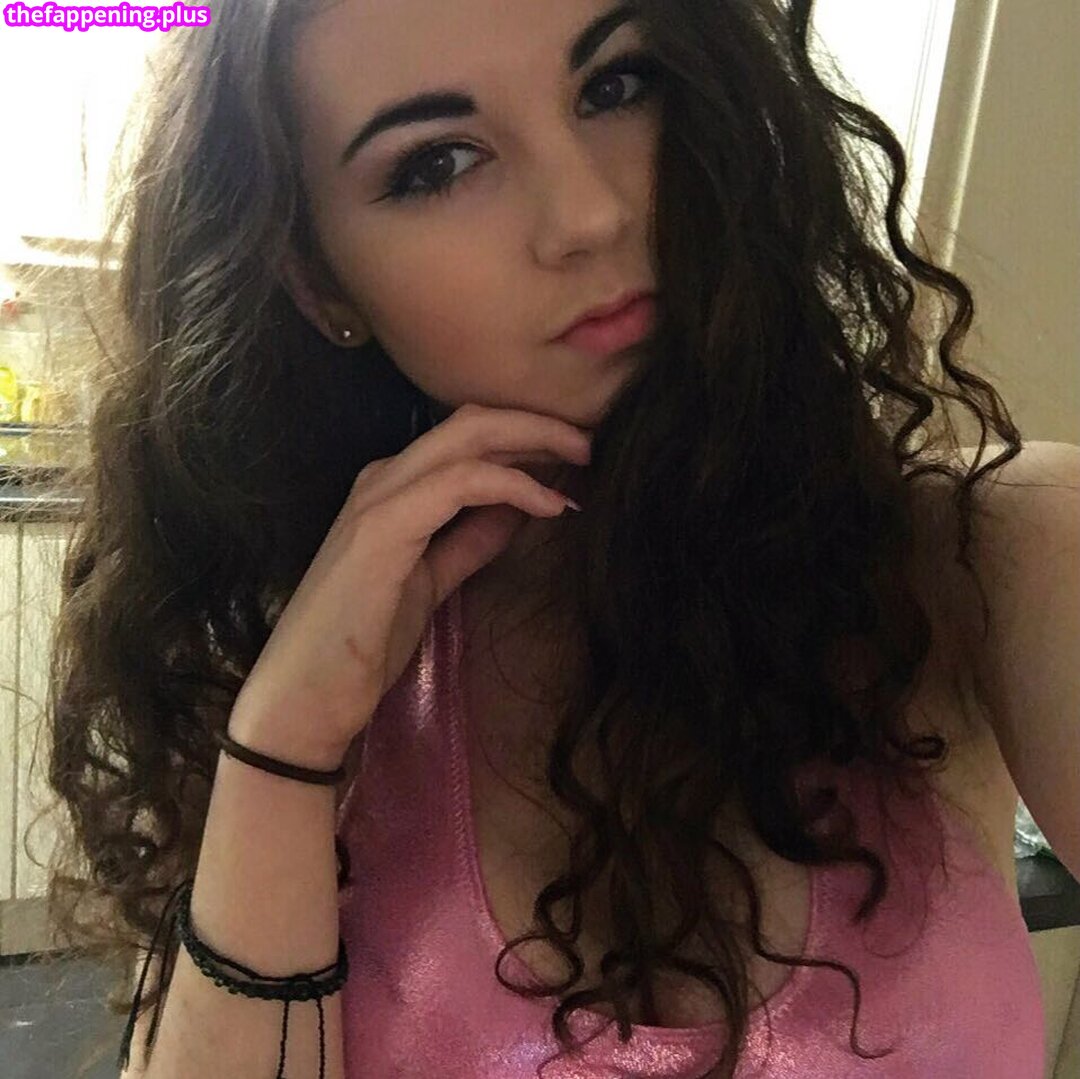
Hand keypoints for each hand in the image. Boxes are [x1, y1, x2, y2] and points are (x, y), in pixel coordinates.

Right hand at [227, 402, 591, 766]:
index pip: (466, 437)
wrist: (305, 698)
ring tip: (583, 459)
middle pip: (473, 422)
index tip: (575, 452)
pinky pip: (460, 483)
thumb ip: (469, 542)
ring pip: (468, 437)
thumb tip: (517, 510)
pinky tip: (550, 505)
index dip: (525, 435)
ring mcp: (378, 497)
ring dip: (535, 441)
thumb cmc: (361, 644)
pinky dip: (513, 485)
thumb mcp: (431, 581)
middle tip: (591, 442)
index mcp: (392, 489)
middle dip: (539, 424)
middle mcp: (383, 478)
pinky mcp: (382, 527)